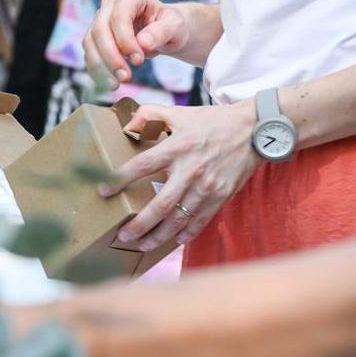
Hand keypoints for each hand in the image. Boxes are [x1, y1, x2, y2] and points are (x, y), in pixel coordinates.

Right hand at [83, 0, 189, 84]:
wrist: (165, 33)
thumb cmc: (171, 25)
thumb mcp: (176, 27)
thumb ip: (161, 32)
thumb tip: (142, 43)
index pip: (119, 16)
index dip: (125, 40)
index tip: (139, 60)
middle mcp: (110, 4)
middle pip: (100, 29)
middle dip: (111, 56)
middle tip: (126, 77)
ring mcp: (100, 19)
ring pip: (89, 42)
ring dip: (101, 65)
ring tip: (117, 83)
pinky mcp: (95, 37)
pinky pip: (89, 54)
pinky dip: (97, 70)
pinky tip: (110, 82)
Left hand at [98, 101, 260, 251]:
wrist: (253, 130)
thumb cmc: (212, 121)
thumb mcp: (179, 112)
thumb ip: (149, 115)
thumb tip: (127, 126)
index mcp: (177, 147)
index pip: (143, 165)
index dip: (120, 178)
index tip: (102, 191)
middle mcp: (191, 170)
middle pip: (161, 204)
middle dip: (139, 223)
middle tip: (122, 235)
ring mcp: (207, 187)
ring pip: (180, 218)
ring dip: (159, 235)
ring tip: (141, 244)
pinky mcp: (221, 197)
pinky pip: (200, 221)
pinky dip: (186, 234)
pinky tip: (172, 241)